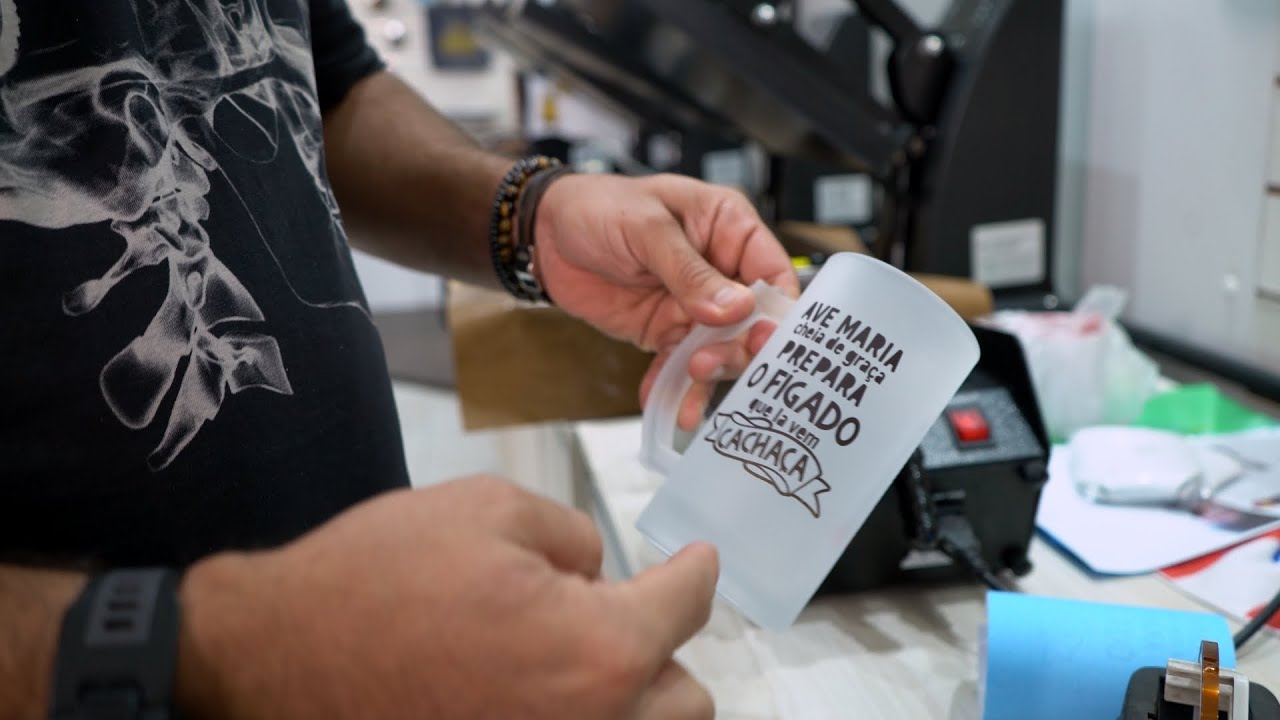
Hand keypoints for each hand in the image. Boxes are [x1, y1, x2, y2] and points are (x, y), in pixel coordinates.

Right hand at [177, 476, 719, 719]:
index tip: (698, 561)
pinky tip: (538, 690)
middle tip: (620, 617)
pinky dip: (583, 718)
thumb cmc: (374, 580)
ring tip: (582, 663)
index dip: (696, 571)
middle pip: (687, 699)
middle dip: (661, 650)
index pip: (686, 606)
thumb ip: (571, 534)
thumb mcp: (485, 508)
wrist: (272, 660)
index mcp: (598, 649)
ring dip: (634, 699)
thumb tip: (597, 572)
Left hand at [533, 173, 799, 428]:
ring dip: (707, 373)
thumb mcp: (646, 229)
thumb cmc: (597, 207)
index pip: (773, 274)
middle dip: (737, 348)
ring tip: (689, 386)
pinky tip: (667, 403)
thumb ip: (690, 271)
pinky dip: (673, 386)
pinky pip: (678, 363)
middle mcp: (720, 269)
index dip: (776, 312)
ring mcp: (694, 305)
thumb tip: (735, 309)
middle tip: (709, 362)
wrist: (543, 234)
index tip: (762, 339)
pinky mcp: (665, 330)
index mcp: (729, 228)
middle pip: (752, 321)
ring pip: (719, 349)